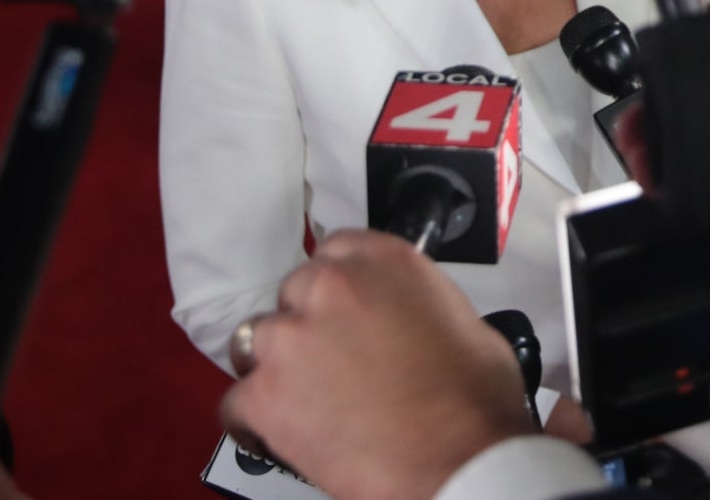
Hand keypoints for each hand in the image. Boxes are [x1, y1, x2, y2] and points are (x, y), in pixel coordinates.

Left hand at [222, 230, 536, 499]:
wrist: (459, 459)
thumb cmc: (472, 402)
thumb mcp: (463, 321)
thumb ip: (416, 303)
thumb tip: (403, 319)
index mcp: (384, 261)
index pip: (335, 250)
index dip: (336, 288)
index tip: (339, 308)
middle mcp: (332, 288)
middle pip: (293, 294)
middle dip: (308, 326)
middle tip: (331, 362)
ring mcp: (292, 339)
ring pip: (256, 340)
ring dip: (278, 365)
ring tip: (307, 399)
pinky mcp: (266, 394)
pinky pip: (237, 400)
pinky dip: (255, 419)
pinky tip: (282, 432)